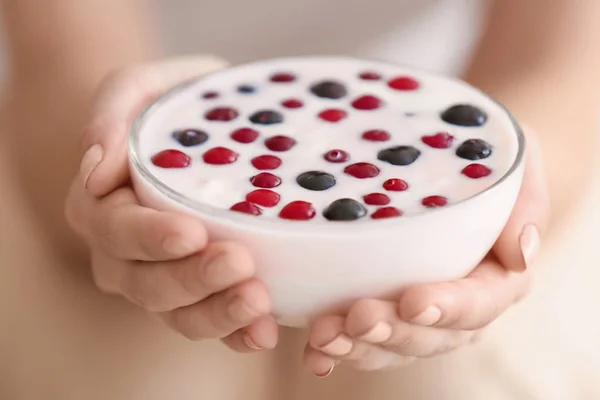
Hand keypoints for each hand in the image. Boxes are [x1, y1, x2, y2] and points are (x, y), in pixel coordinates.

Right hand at [65, 56, 278, 351]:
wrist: (199, 132)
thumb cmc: (167, 107)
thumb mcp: (140, 86)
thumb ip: (113, 110)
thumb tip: (97, 164)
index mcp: (102, 207)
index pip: (116, 231)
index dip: (150, 237)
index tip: (191, 232)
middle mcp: (125, 255)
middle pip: (148, 283)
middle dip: (194, 279)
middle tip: (240, 264)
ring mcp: (163, 280)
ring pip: (180, 314)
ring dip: (219, 313)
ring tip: (258, 302)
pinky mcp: (202, 293)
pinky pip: (214, 323)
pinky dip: (238, 333)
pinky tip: (265, 329)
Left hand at [304, 128, 549, 375]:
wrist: (450, 162)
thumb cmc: (483, 160)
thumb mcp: (514, 162)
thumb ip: (525, 203)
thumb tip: (521, 254)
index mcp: (495, 276)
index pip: (479, 303)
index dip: (448, 307)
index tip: (413, 299)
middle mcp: (457, 304)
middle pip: (430, 335)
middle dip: (392, 331)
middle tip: (357, 317)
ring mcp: (417, 313)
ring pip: (392, 346)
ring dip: (358, 347)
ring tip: (325, 336)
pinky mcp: (382, 309)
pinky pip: (362, 341)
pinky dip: (337, 351)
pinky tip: (314, 352)